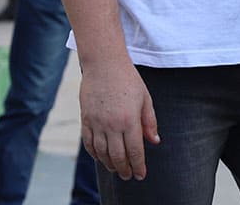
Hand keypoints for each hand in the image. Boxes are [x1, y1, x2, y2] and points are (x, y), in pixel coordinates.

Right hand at [79, 59, 159, 180]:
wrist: (104, 64)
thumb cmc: (128, 79)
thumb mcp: (145, 98)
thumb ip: (149, 122)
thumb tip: (154, 141)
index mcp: (129, 120)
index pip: (135, 150)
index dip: (138, 166)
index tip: (140, 175)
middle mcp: (112, 125)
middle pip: (118, 156)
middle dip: (124, 169)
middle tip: (128, 176)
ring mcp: (96, 123)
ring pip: (102, 153)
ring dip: (109, 164)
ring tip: (117, 169)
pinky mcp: (85, 119)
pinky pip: (88, 143)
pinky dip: (95, 154)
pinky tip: (101, 158)